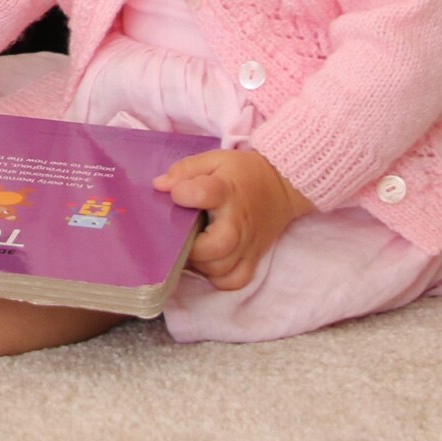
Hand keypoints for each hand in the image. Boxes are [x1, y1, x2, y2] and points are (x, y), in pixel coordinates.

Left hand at [155, 149, 311, 292]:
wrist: (282, 184)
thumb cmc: (242, 172)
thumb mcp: (215, 159)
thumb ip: (186, 169)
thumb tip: (159, 185)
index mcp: (226, 191)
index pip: (201, 194)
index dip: (182, 194)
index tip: (176, 193)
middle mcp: (237, 221)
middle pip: (214, 247)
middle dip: (190, 246)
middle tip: (182, 235)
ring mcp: (248, 243)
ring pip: (221, 268)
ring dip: (200, 263)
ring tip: (194, 249)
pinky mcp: (254, 257)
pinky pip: (235, 281)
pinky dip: (219, 278)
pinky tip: (210, 263)